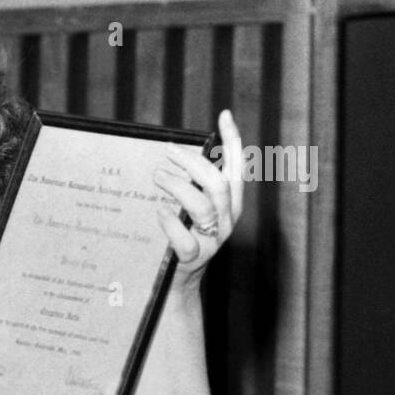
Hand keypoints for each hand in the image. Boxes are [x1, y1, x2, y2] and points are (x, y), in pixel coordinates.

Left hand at [152, 109, 244, 296]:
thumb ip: (194, 184)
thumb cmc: (184, 235)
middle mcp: (227, 219)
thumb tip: (180, 154)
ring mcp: (212, 240)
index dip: (233, 140)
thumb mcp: (195, 207)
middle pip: (218, 183)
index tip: (224, 115)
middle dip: (193, 162)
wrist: (180, 280)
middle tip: (168, 152)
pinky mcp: (194, 258)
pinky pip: (185, 239)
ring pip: (203, 206)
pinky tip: (159, 211)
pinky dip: (170, 222)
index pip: (237, 167)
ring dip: (177, 186)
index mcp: (231, 203)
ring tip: (157, 176)